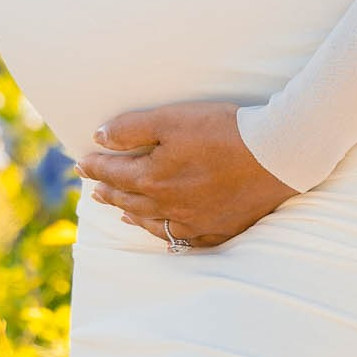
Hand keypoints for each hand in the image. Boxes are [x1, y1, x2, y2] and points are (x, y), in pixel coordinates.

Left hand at [80, 102, 294, 247]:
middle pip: (128, 199)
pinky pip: (182, 237)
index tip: (80, 162)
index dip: (94, 166)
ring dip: (131, 213)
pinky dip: (165, 233)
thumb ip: (131, 128)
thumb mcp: (172, 119)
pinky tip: (164, 230)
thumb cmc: (224, 131)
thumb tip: (99, 138)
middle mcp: (167, 207)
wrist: (276, 155)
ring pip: (151, 222)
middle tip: (94, 187)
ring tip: (119, 210)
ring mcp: (193, 222)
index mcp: (151, 179)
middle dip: (108, 191)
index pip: (112, 172)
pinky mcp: (218, 228)